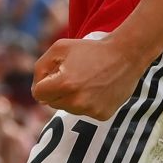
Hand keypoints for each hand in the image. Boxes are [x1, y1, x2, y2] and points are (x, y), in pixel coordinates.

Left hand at [32, 36, 146, 120]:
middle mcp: (76, 101)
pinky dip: (88, 103)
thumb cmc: (91, 49)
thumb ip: (41, 67)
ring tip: (88, 81)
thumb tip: (37, 90)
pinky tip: (98, 89)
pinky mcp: (102, 115)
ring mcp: (90, 110)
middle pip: (52, 102)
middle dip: (58, 90)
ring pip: (69, 108)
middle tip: (74, 76)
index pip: (38, 94)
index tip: (54, 75)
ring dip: (72, 97)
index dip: (43, 82)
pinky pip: (85, 112)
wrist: (126, 55)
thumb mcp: (60, 48)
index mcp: (63, 84)